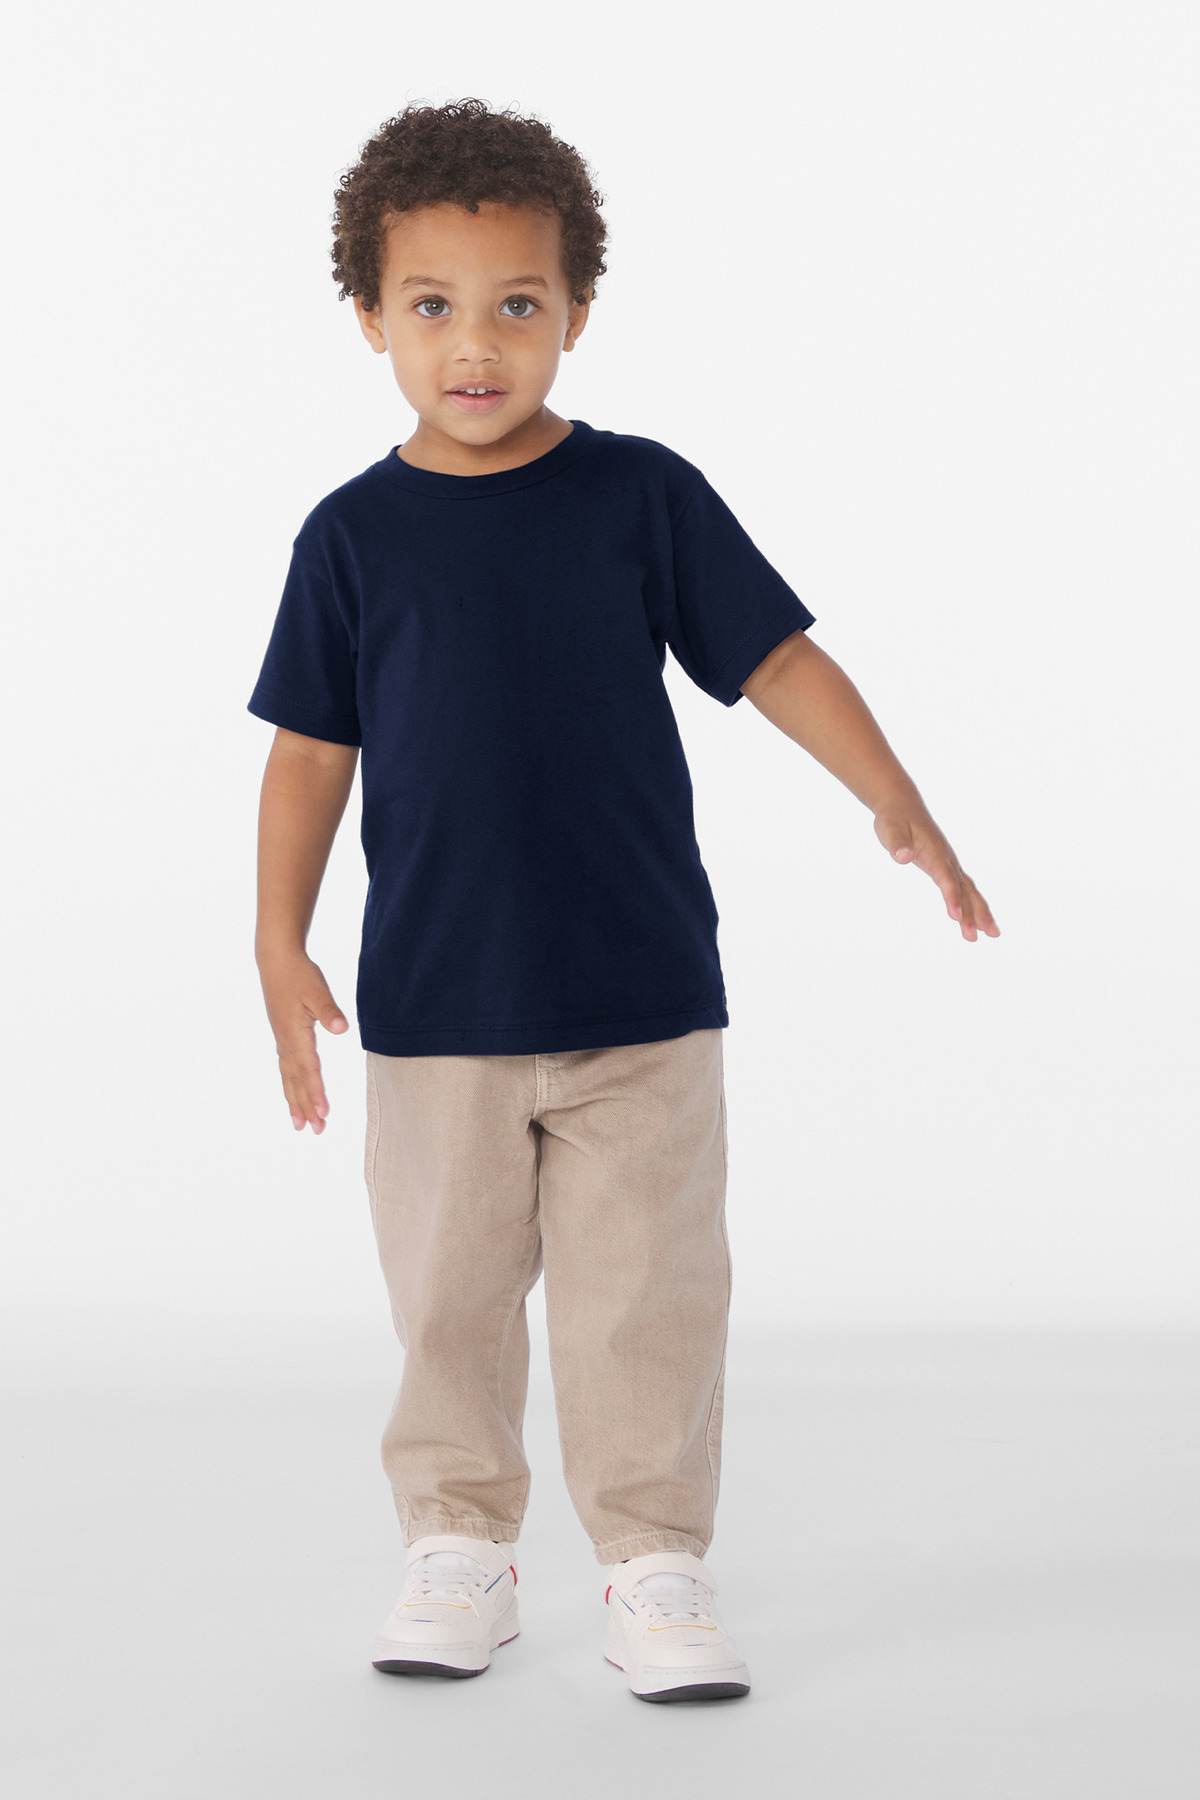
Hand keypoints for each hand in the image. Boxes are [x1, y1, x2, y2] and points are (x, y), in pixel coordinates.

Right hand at [259, 951, 350, 1132]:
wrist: (276, 961)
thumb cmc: (299, 974)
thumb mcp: (317, 990)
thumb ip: (329, 1010)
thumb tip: (341, 1028)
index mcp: (295, 1035)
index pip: (309, 1070)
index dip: (316, 1093)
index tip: (323, 1113)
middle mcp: (286, 1042)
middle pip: (298, 1081)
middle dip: (307, 1107)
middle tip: (316, 1131)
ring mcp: (282, 1040)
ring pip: (289, 1078)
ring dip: (295, 1102)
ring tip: (299, 1125)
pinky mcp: (282, 1036)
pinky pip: (285, 1068)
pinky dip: (289, 1085)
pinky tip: (291, 1093)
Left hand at [874, 805, 999, 941]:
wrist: (903, 806)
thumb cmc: (895, 819)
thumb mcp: (890, 829)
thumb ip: (897, 844)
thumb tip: (903, 856)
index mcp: (935, 852)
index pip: (945, 878)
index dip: (951, 897)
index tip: (956, 917)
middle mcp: (947, 859)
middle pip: (965, 889)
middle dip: (975, 912)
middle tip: (984, 935)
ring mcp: (949, 863)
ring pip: (968, 890)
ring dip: (979, 912)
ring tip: (991, 934)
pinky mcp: (946, 867)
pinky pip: (963, 889)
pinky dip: (971, 905)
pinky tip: (976, 921)